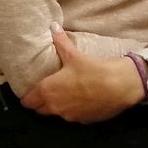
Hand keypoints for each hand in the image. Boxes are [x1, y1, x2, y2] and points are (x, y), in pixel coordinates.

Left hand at [21, 25, 144, 123]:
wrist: (119, 86)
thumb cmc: (92, 69)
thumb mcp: (73, 54)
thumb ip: (60, 41)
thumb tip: (52, 26)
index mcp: (48, 91)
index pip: (28, 102)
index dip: (27, 97)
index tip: (30, 91)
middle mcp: (56, 107)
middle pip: (40, 110)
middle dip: (41, 102)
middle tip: (46, 91)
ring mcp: (70, 116)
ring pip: (57, 114)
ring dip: (58, 106)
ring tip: (65, 94)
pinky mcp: (84, 121)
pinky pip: (74, 117)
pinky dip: (74, 110)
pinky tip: (82, 100)